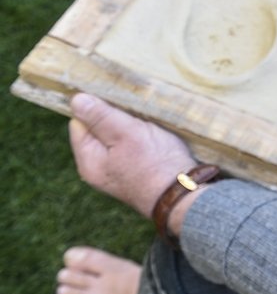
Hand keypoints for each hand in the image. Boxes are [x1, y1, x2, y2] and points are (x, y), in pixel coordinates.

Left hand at [68, 94, 196, 218]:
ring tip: (149, 126)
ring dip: (131, 128)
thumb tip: (75, 100)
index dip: (96, 109)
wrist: (184, 194)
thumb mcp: (126, 133)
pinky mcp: (136, 174)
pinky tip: (155, 138)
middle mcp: (98, 170)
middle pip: (98, 131)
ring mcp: (117, 174)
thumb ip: (100, 116)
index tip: (118, 103)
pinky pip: (131, 149)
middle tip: (137, 116)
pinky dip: (141, 139)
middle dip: (115, 118)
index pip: (79, 124)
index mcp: (89, 161)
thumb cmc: (155, 163)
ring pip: (117, 139)